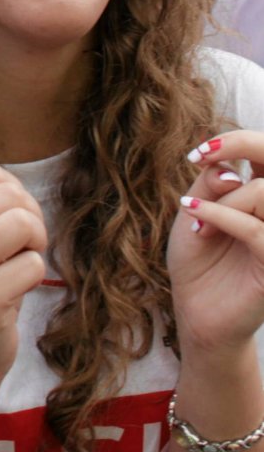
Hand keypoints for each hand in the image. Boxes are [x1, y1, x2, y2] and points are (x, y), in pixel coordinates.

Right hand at [0, 164, 47, 383]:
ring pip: (23, 224)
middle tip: (22, 248)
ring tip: (20, 265)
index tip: (11, 224)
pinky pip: (33, 265)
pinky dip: (35, 278)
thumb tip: (14, 184)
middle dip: (33, 219)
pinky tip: (14, 291)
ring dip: (37, 246)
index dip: (17, 195)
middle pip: (11, 196)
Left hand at [169, 131, 263, 355]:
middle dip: (244, 145)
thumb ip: (211, 185)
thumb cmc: (198, 260)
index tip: (197, 154)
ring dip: (223, 199)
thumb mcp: (196, 212)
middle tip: (201, 157)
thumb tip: (231, 168)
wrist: (196, 311)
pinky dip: (221, 216)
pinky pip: (256, 229)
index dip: (240, 141)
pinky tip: (196, 222)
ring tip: (194, 217)